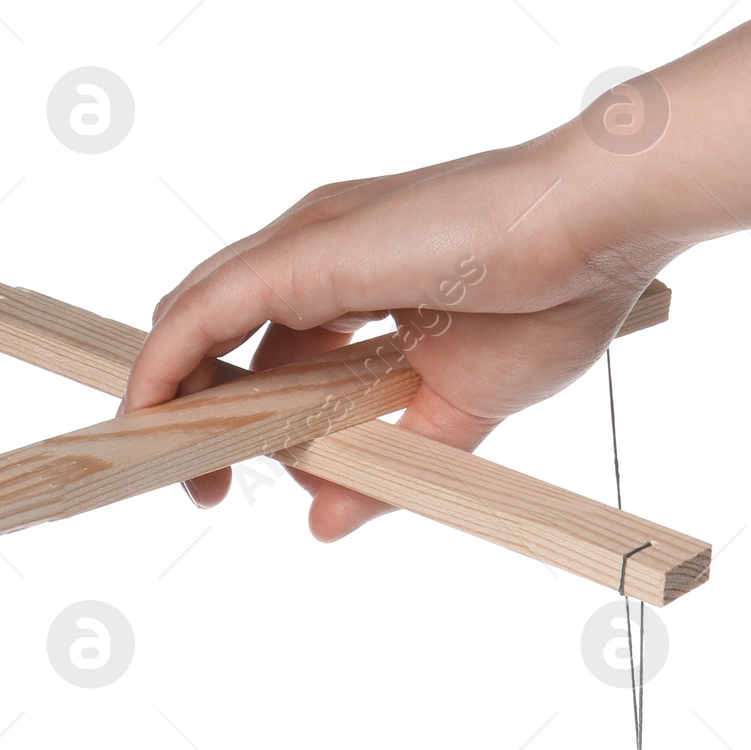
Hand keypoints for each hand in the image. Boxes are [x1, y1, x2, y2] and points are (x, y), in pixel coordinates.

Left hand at [120, 125, 677, 536]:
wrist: (602, 226)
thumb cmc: (558, 295)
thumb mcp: (459, 410)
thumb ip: (388, 465)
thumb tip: (325, 523)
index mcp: (354, 275)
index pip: (261, 341)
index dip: (238, 408)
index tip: (231, 472)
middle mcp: (315, 249)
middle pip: (214, 328)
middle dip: (193, 410)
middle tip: (201, 488)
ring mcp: (304, 244)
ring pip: (193, 319)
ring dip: (167, 398)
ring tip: (173, 473)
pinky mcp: (302, 254)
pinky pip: (199, 318)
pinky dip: (162, 371)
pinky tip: (148, 423)